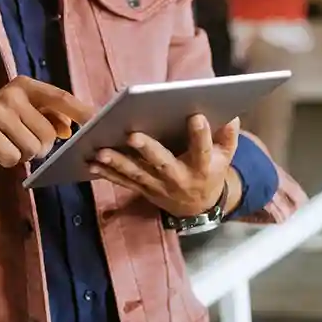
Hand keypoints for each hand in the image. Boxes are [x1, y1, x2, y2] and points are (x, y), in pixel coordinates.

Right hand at [0, 76, 93, 171]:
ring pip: (33, 147)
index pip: (61, 97)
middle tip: (23, 144)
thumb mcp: (24, 117)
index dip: (81, 111)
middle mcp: (12, 93)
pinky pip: (14, 157)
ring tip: (8, 145)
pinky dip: (8, 161)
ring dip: (24, 154)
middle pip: (48, 132)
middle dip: (42, 147)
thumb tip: (71, 128)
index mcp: (25, 85)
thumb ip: (49, 118)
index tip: (98, 123)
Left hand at [89, 114, 239, 217]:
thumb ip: (228, 136)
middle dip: (147, 150)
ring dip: (117, 163)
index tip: (196, 116)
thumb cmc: (210, 171)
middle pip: (162, 163)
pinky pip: (123, 181)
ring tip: (100, 150)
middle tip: (132, 134)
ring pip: (136, 174)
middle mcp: (179, 178)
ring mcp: (159, 186)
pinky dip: (106, 173)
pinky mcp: (143, 189)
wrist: (198, 206)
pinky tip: (90, 162)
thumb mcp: (226, 156)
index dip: (200, 135)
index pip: (203, 150)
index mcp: (202, 167)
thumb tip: (231, 114)